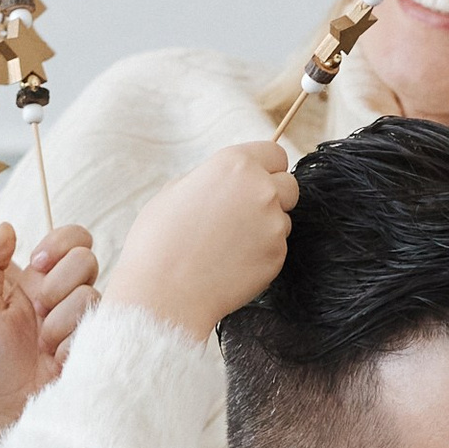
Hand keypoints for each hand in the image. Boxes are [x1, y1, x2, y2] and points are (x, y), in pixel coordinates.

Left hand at [0, 216, 72, 447]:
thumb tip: (6, 227)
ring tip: (43, 344)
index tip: (38, 265)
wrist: (12, 404)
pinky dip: (68, 342)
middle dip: (56, 284)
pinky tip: (56, 357)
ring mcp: (85, 319)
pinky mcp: (98, 341)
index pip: (73, 239)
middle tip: (37, 311)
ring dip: (57, 321)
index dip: (60, 244)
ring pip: (88, 293)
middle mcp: (68, 295)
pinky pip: (95, 323)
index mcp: (42, 280)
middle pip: (85, 258)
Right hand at [107, 141, 296, 341]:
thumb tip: (228, 181)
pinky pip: (277, 249)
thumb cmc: (159, 241)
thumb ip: (211, 179)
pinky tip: (231, 264)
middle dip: (275, 197)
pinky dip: (261, 255)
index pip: (275, 154)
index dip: (266, 168)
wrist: (165, 294)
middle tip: (246, 216)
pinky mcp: (278, 256)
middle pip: (289, 186)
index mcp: (233, 164)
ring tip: (227, 246)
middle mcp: (261, 189)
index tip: (258, 180)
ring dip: (266, 229)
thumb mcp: (175, 191)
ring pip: (283, 220)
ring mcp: (273, 224)